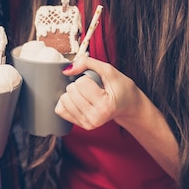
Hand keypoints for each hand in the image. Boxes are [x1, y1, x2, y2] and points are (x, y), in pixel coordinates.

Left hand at [57, 56, 179, 177]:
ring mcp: (87, 123)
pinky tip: (78, 100)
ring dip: (73, 93)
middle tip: (92, 89)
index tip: (96, 83)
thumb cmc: (120, 88)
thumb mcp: (108, 70)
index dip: (87, 78)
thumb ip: (87, 63)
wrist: (127, 105)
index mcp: (105, 106)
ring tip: (87, 95)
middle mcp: (96, 118)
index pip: (81, 83)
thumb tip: (67, 69)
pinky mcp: (80, 125)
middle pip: (71, 91)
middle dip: (79, 85)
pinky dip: (67, 102)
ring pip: (64, 100)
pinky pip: (60, 110)